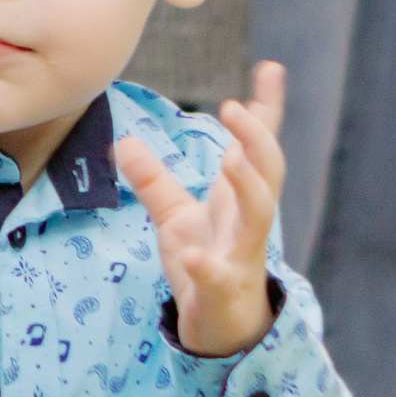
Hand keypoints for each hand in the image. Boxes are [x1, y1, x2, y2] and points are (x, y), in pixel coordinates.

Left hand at [116, 62, 286, 357]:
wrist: (219, 328)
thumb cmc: (207, 262)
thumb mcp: (175, 216)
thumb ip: (154, 179)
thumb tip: (124, 140)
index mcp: (240, 198)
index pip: (259, 147)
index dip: (265, 108)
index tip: (271, 68)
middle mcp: (248, 220)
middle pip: (268, 172)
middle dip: (257, 139)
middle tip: (235, 108)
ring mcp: (240, 254)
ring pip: (258, 216)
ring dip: (248, 186)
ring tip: (232, 159)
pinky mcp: (222, 288)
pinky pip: (217, 274)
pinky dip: (205, 263)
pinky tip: (188, 253)